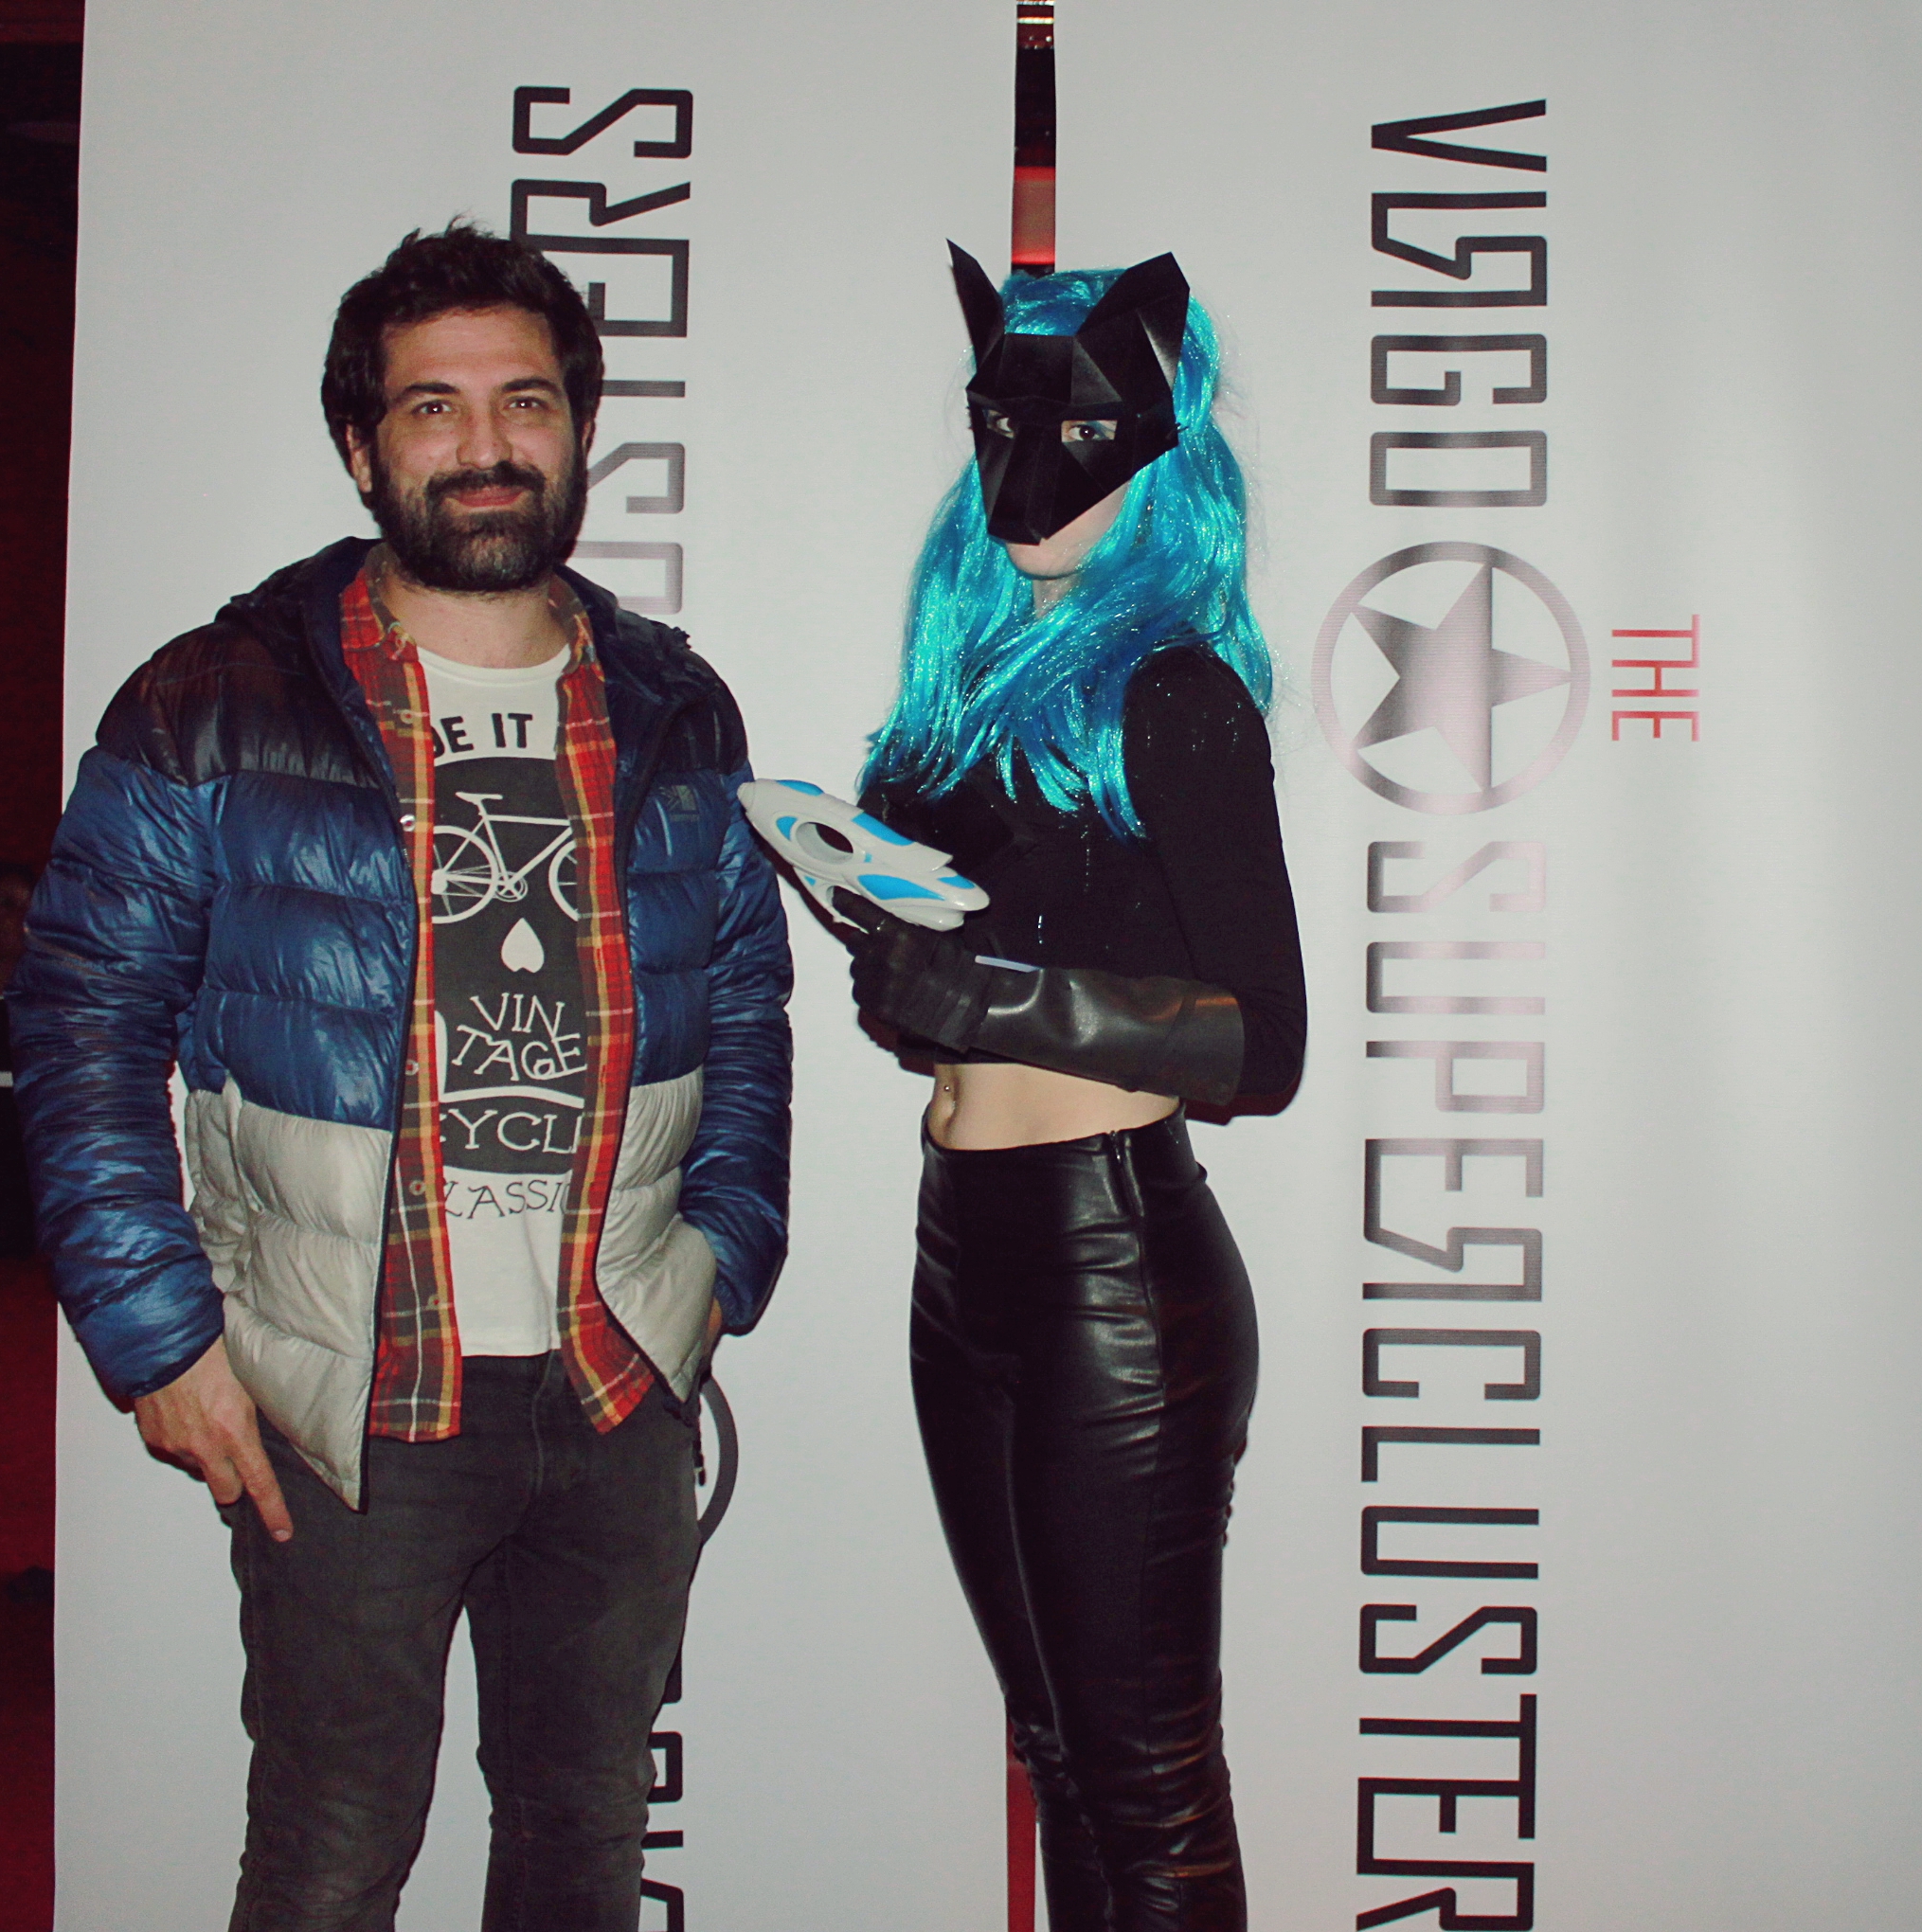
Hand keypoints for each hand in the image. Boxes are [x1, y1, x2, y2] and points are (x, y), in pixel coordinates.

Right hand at [133, 1337, 292, 1540]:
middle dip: (234, 1482)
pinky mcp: (154, 1438)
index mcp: (235, 1432)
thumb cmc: (212, 1352)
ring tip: (208, 1419)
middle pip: (226, 1490)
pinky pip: (175, 1451)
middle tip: (238, 1459)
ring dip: (207, 1457)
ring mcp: (176, 1445)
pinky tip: (187, 1413)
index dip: (273, 1511)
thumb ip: (256, 1413)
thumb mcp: (250, 1382)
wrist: (164, 1340)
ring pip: (199, 1469)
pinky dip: (183, 1441)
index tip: (283, 1532)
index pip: (260, 1483)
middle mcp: (205, 1446)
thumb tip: (268, 1429)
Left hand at [845, 908, 995, 1052]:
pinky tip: (890, 988)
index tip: (835, 895)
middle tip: (880, 944)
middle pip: (854, 941)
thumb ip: (908, 924)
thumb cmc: (957, 967)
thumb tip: (887, 910)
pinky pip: (861, 988)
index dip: (845, 902)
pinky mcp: (873, 1006)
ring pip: (856, 965)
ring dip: (868, 964)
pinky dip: (871, 985)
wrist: (967, 1009)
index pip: (859, 912)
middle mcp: (882, 958)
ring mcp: (876, 985)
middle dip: (864, 940)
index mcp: (898, 935)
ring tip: (891, 970)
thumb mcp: (937, 935)